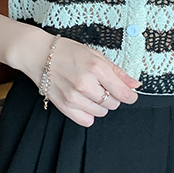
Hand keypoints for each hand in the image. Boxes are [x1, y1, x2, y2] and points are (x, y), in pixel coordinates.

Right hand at [24, 34, 140, 126]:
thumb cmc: (67, 51)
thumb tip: (134, 85)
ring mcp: (74, 97)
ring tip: (91, 92)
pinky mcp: (64, 106)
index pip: (123, 93)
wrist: (38, 54)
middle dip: (113, 97)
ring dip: (100, 105)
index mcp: (96, 68)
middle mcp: (85, 84)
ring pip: (101, 112)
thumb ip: (117, 72)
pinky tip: (84, 102)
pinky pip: (86, 120)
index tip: (130, 95)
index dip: (130, 96)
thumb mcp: (95, 55)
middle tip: (103, 87)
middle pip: (113, 104)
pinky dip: (89, 114)